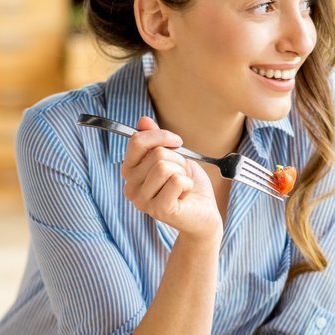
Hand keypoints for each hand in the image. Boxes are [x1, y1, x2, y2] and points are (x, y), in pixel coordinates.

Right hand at [119, 116, 221, 239]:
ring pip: (164, 166)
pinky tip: (186, 194)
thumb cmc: (188, 186)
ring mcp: (142, 201)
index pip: (137, 141)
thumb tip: (143, 120)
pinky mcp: (159, 210)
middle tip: (181, 175)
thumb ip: (156, 140)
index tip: (177, 142)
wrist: (204, 214)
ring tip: (183, 185)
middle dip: (177, 160)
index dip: (160, 136)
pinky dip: (188, 183)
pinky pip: (176, 181)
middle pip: (156, 154)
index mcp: (130, 172)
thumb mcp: (173, 157)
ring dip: (182, 172)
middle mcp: (130, 187)